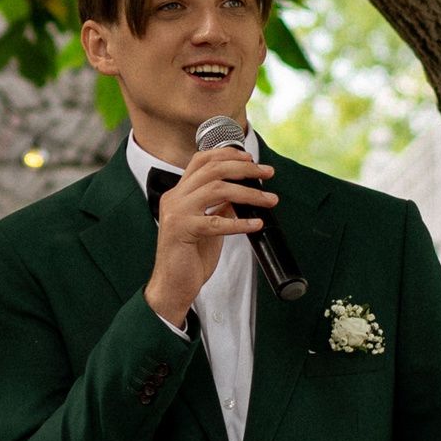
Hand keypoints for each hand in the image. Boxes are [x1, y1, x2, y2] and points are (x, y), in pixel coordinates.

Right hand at [145, 146, 275, 325]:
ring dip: (248, 192)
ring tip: (268, 199)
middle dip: (244, 168)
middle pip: (212, 169)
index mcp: (178, 194)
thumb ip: (218, 207)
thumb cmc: (188, 259)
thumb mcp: (206, 226)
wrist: (172, 287)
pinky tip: (255, 224)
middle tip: (267, 173)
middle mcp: (175, 198)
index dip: (227, 154)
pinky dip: (240, 222)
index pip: (201, 160)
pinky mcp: (182, 230)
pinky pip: (216, 221)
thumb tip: (240, 193)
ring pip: (216, 189)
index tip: (250, 158)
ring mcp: (176, 213)